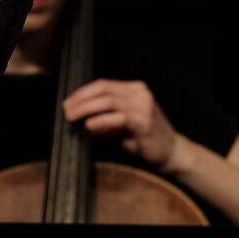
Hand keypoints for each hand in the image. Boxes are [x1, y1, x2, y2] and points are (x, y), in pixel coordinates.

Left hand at [64, 78, 181, 171]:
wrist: (172, 153)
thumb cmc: (144, 139)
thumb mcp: (121, 124)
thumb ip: (104, 117)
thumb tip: (77, 116)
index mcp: (135, 89)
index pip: (103, 84)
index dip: (83, 92)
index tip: (68, 102)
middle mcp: (140, 93)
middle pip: (103, 90)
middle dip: (81, 99)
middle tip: (66, 110)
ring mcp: (143, 106)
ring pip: (108, 101)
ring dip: (86, 108)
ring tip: (72, 117)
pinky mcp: (144, 122)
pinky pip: (118, 117)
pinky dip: (101, 120)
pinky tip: (89, 125)